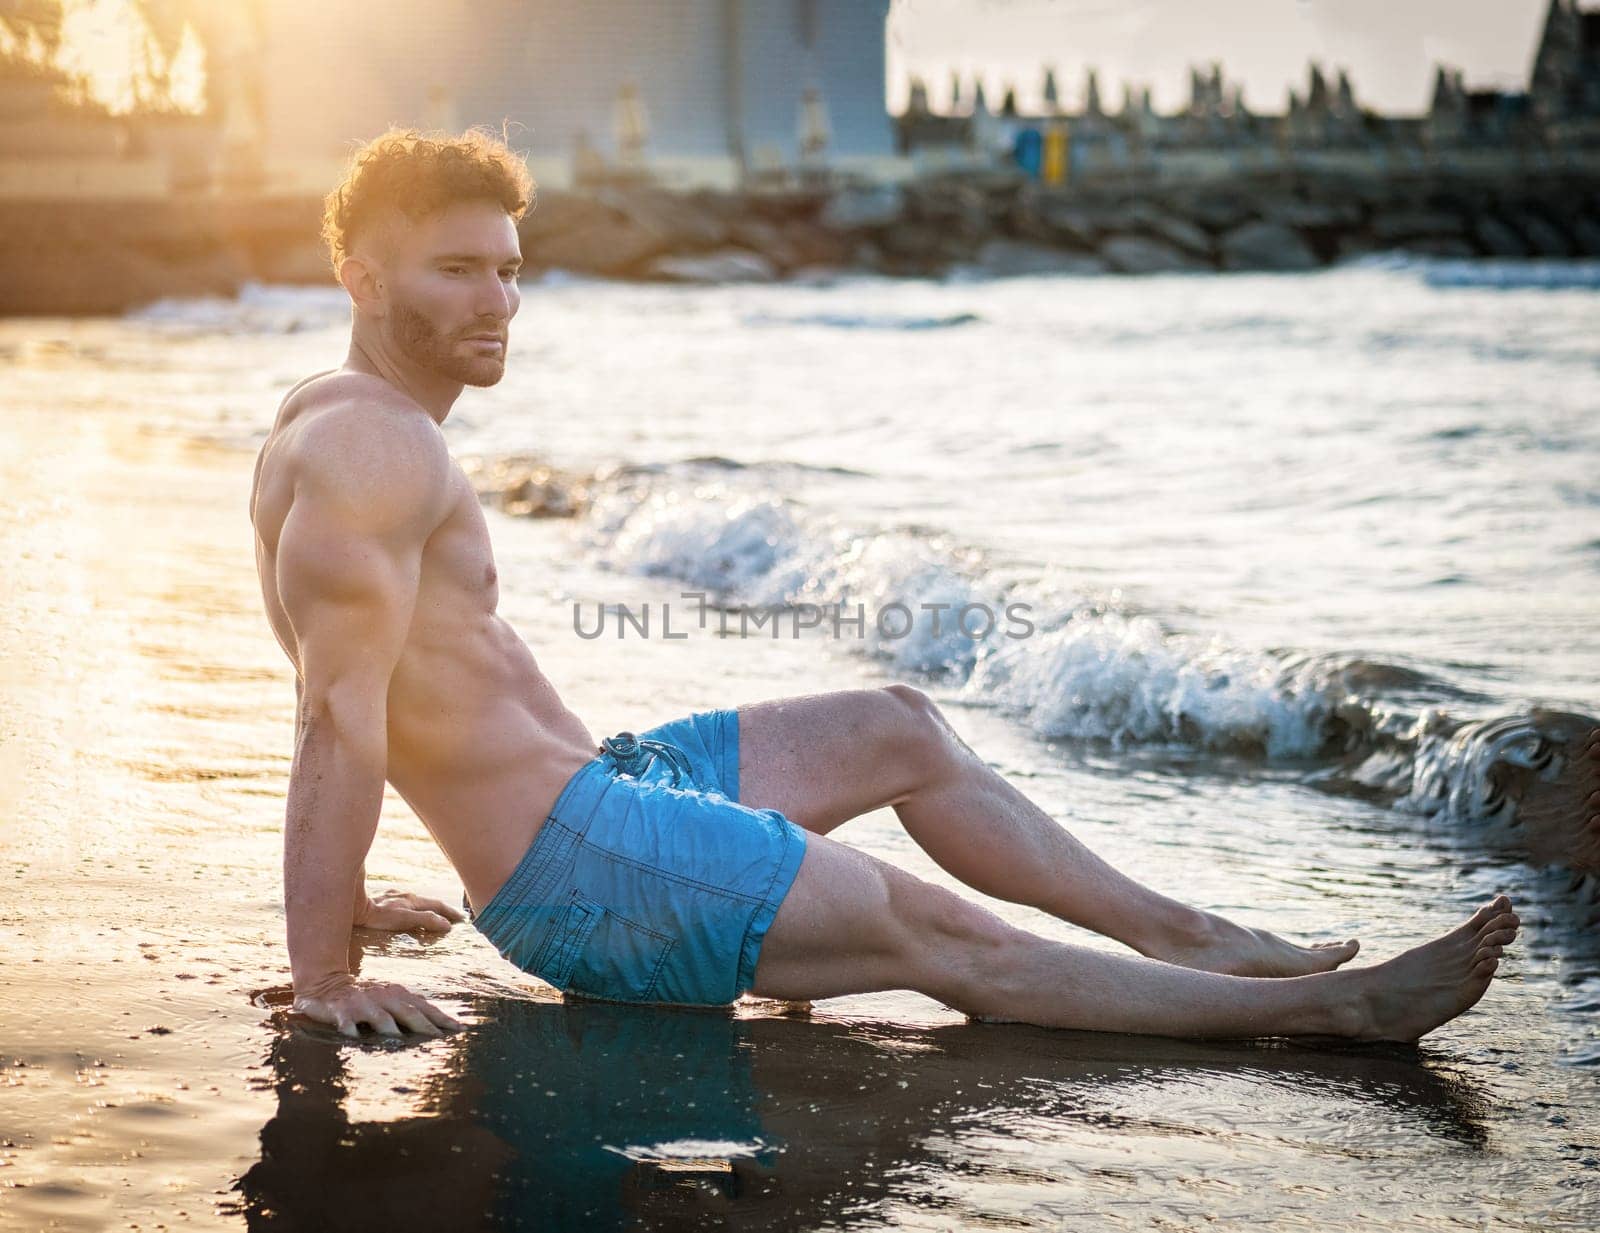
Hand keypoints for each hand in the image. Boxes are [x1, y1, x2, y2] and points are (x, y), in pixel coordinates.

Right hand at [293, 973, 462, 1038]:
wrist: (328, 984)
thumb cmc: (367, 998)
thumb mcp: (390, 999)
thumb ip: (410, 1009)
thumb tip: (439, 1026)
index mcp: (398, 994)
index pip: (424, 1007)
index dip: (441, 1018)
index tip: (459, 1028)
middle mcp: (383, 997)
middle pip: (408, 1012)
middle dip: (424, 1025)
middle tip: (437, 1038)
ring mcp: (363, 1004)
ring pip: (379, 1017)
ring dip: (389, 1027)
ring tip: (398, 1039)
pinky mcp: (341, 1011)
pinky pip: (346, 1022)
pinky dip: (350, 1029)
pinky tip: (352, 1037)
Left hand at [353, 888, 464, 933]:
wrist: (354, 908)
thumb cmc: (378, 916)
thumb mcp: (404, 919)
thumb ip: (425, 920)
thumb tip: (446, 925)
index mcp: (414, 900)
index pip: (438, 905)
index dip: (451, 912)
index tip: (463, 919)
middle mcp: (406, 896)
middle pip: (429, 902)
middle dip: (443, 910)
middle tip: (454, 918)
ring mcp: (394, 897)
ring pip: (416, 902)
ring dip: (428, 909)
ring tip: (433, 916)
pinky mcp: (383, 901)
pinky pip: (403, 904)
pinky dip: (412, 909)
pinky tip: (406, 912)